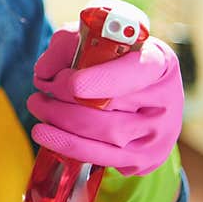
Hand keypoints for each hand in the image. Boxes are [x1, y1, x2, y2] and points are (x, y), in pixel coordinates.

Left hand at [26, 25, 183, 175]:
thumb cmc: (116, 62)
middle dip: (65, 102)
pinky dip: (69, 146)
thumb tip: (44, 71)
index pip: (134, 72)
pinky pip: (102, 157)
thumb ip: (68, 45)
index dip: (101, 79)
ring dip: (61, 124)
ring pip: (104, 135)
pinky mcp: (145, 160)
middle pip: (110, 107)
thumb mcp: (96, 41)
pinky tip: (46, 135)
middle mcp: (165, 101)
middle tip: (38, 94)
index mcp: (158, 64)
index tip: (70, 83)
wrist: (146, 99)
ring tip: (37, 108)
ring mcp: (158, 135)